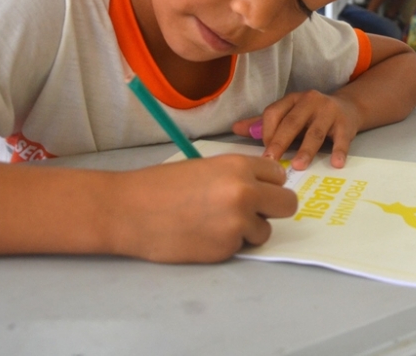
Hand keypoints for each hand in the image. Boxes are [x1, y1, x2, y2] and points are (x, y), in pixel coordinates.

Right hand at [111, 155, 296, 262]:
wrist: (128, 211)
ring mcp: (237, 224)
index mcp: (239, 166)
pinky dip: (225, 244)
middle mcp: (245, 193)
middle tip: (252, 212)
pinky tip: (201, 236)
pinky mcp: (225, 250)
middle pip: (287, 204)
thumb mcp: (205, 168)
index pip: (278, 176)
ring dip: (247, 230)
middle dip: (272, 209)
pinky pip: (240, 248)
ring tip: (214, 224)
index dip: (268, 184)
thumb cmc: (161, 185)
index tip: (257, 190)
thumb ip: (236, 177)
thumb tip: (262, 189)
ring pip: (264, 230)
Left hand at [232, 90, 360, 169]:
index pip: (274, 112)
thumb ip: (264, 123)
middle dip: (280, 142)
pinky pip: (342, 139)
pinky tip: (336, 163)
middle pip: (292, 122)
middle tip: (271, 161)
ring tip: (298, 165)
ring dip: (306, 149)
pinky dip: (339, 151)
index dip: (267, 132)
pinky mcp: (346, 123)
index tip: (263, 154)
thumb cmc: (312, 115)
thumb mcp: (289, 115)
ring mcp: (329, 111)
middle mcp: (310, 101)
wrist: (349, 108)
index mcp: (292, 99)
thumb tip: (235, 128)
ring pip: (315, 132)